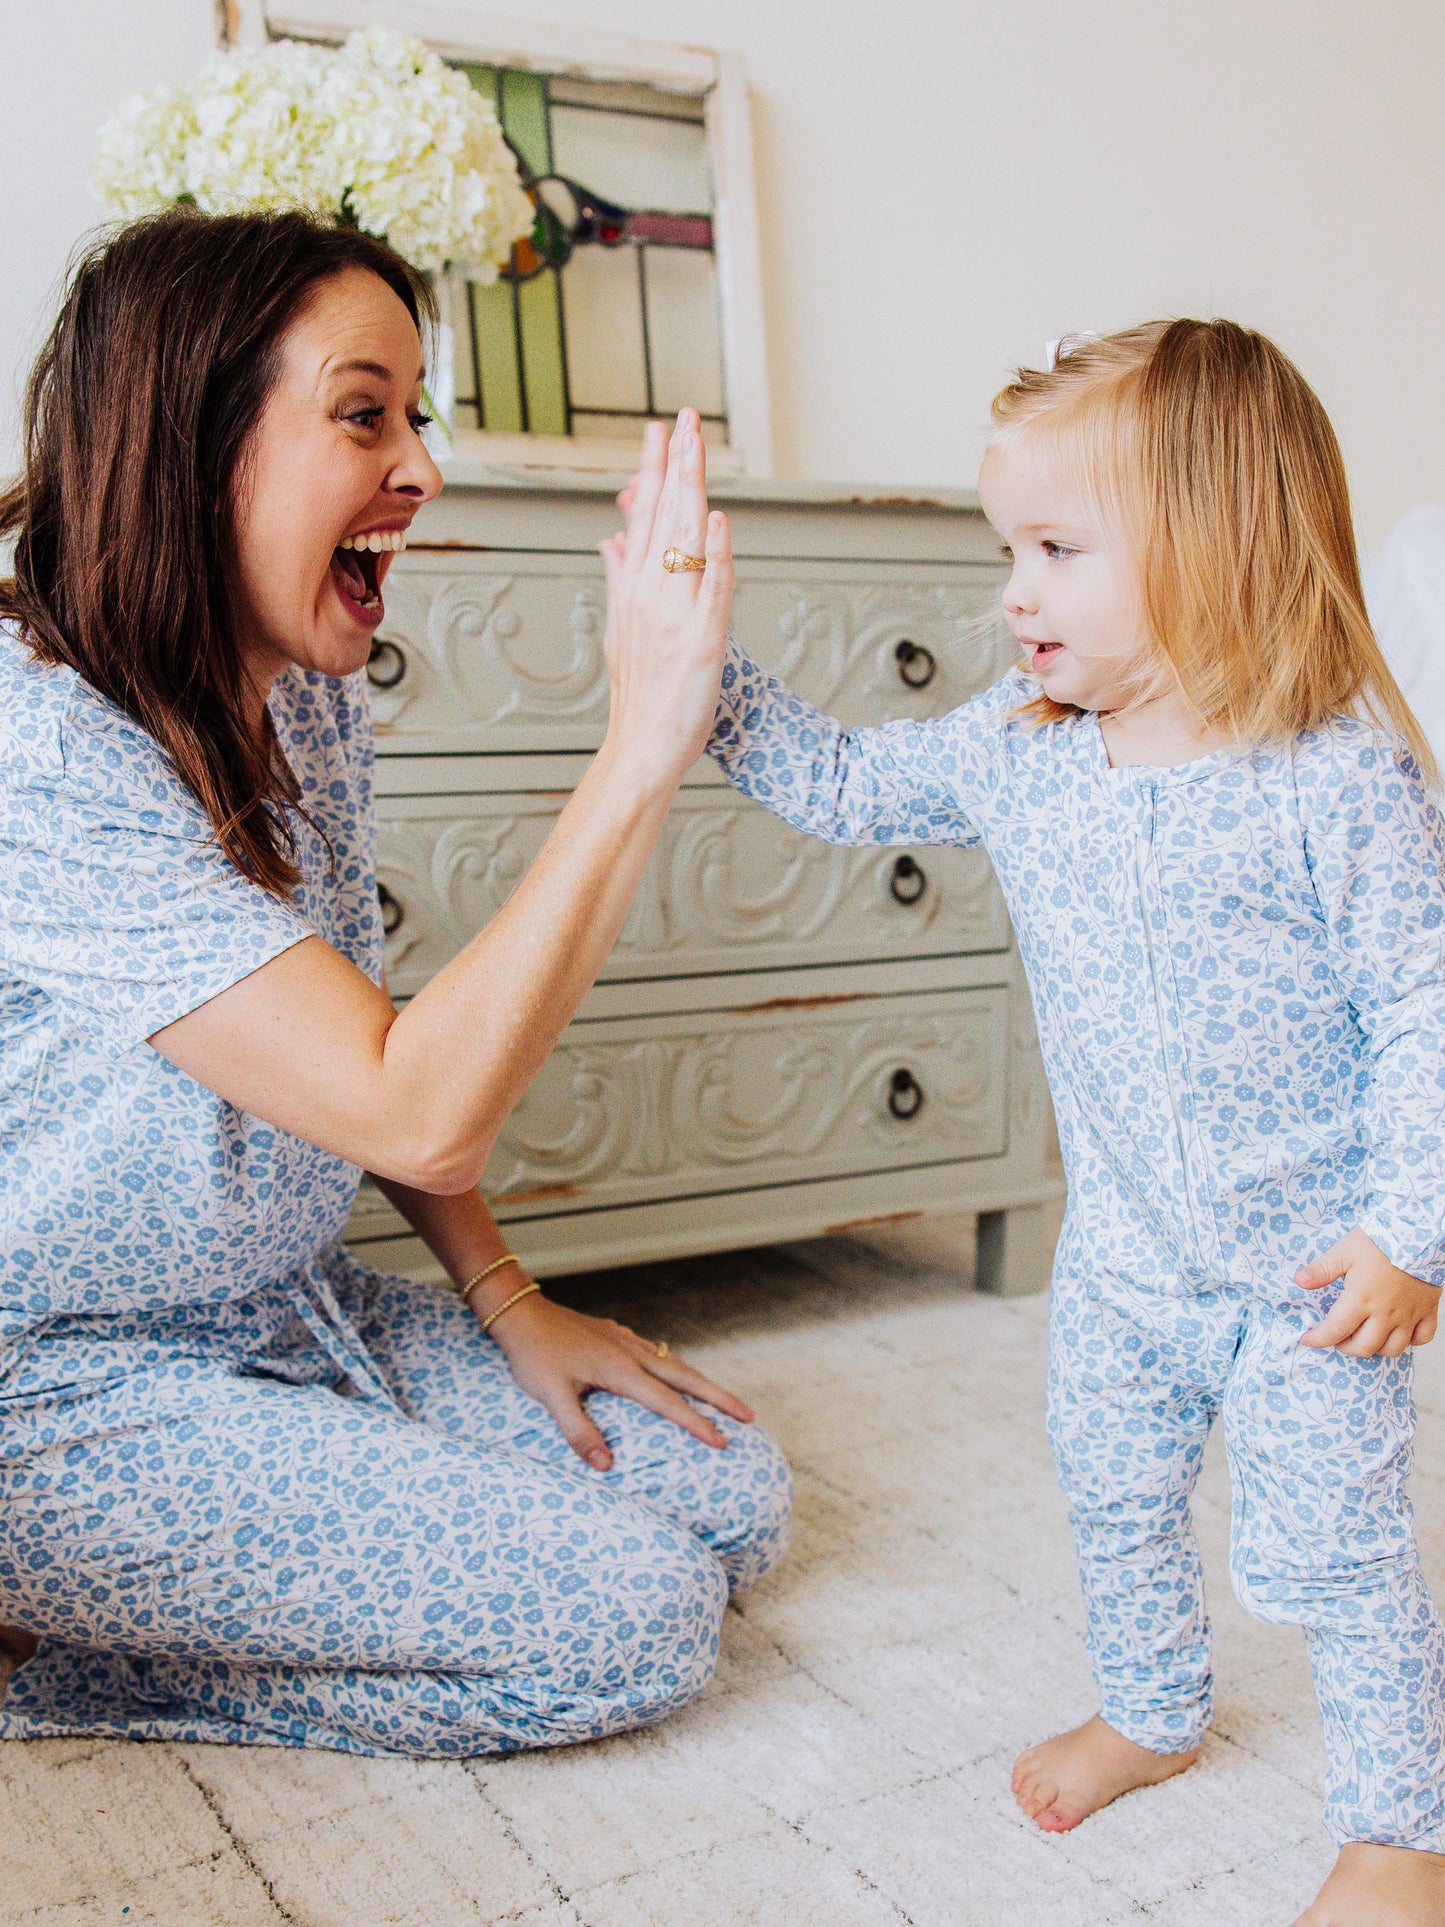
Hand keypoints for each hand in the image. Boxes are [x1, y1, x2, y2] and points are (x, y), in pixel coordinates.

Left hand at [478, 1285, 754, 1469]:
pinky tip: (672, 1373)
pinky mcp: (616, 1335)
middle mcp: (631, 1352)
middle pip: (686, 1376)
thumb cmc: (533, 1355)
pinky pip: (657, 1353)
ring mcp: (625, 1340)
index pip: (667, 1402)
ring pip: (674, 1362)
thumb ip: (578, 1431)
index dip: (697, 1423)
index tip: (723, 1442)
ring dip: (701, 1382)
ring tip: (723, 1399)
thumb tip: (607, 1466)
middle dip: (719, 1397)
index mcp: (620, 1369)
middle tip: (749, 1416)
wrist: (520, 1311)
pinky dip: (676, 1367)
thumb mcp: (551, 1396)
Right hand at [597, 408, 732, 778]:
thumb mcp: (622, 628)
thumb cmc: (639, 697)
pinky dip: (714, 554)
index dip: (655, 469)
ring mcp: (674, 614)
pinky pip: (710, 589)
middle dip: (677, 462)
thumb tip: (612, 538)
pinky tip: (716, 521)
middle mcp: (649, 593)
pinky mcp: (701, 641)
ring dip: (693, 489)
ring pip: (685, 539)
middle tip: (685, 417)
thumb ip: (619, 577)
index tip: (662, 429)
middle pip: (665, 515)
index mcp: (634, 588)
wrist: (640, 749)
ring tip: (698, 447)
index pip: (645, 514)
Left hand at [1294, 1228, 1440, 1355]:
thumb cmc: (1380, 1241)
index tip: (1308, 1339)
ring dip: (1376, 1349)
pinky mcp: (1427, 1311)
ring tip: (1364, 1338)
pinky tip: (1398, 1333)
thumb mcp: (1344, 1251)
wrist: (1418, 1234)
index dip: (1319, 1339)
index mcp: (1361, 1299)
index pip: (1336, 1330)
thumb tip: (1300, 1281)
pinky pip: (1422, 1338)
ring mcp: (1409, 1315)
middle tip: (1337, 1338)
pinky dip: (1410, 1343)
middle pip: (1364, 1347)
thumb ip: (1322, 1269)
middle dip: (1345, 1347)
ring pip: (1393, 1349)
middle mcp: (1386, 1313)